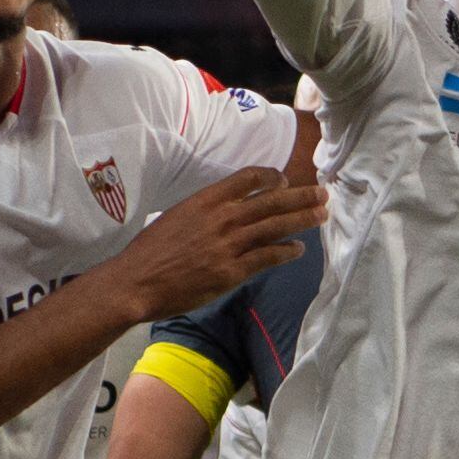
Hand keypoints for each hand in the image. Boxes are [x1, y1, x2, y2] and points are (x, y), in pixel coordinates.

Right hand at [108, 111, 324, 317]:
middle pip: (271, 200)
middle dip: (301, 196)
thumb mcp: (177, 217)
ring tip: (321, 215)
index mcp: (207, 200)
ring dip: (302, 220)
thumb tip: (224, 210)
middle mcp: (222, 217)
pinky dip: (286, 251)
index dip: (272, 177)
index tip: (284, 181)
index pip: (249, 177)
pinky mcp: (232, 271)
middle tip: (322, 194)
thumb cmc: (151, 251)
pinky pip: (268, 257)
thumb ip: (204, 211)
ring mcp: (229, 244)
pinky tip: (298, 249)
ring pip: (276, 226)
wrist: (137, 281)